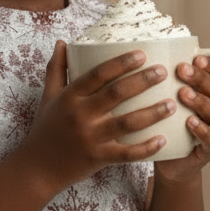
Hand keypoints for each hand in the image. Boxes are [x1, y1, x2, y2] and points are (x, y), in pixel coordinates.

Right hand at [17, 40, 173, 191]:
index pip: (98, 74)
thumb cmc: (46, 129)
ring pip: (127, 123)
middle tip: (163, 72)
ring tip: (172, 104)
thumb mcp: (48, 97)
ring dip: (152, 113)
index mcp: (70, 97)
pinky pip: (127, 153)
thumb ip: (56, 69)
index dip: (121, 63)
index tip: (142, 54)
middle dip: (143, 81)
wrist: (37, 168)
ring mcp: (91, 138)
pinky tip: (162, 139)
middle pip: (117, 94)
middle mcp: (81, 115)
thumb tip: (62, 42)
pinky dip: (146, 148)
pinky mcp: (98, 158)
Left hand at [154, 54, 209, 183]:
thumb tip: (139, 59)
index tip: (195, 56)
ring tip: (183, 94)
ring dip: (199, 101)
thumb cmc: (165, 128)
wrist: (170, 164)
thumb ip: (161, 85)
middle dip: (199, 77)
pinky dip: (202, 130)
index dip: (208, 65)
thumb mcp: (163, 103)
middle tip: (181, 70)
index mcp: (206, 94)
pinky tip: (190, 122)